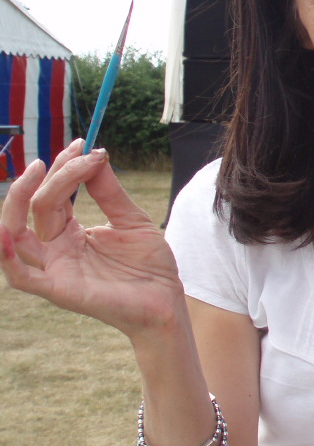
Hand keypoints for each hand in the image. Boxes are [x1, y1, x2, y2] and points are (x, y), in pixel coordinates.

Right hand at [0, 140, 184, 339]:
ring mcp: (55, 268)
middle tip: (76, 153)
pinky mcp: (60, 289)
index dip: (64, 167)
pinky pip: (22, 276)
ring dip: (19, 200)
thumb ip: (110, 192)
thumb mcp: (132, 220)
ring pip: (17, 233)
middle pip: (36, 206)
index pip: (53, 195)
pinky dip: (7, 255)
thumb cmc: (150, 266)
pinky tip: (5, 233)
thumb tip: (95, 155)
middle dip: (54, 175)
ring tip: (37, 171)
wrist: (166, 301)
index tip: (84, 144)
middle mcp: (56, 249)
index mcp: (70, 233)